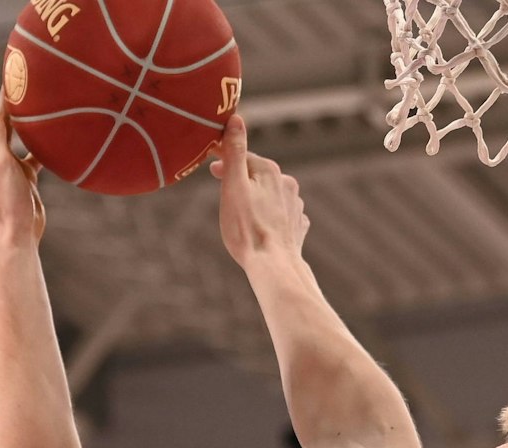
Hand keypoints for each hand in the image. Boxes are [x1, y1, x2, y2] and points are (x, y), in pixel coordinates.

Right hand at [209, 115, 308, 271]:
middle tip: (222, 192)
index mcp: (270, 171)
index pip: (242, 157)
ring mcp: (295, 206)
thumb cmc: (247, 229)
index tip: (210, 167)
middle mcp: (287, 184)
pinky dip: (270, 215)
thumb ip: (234, 152)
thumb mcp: (233, 187)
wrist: (274, 267)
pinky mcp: (298, 226)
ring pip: (270, 195)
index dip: (223, 161)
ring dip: (256, 198)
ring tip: (242, 213)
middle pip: (257, 176)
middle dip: (240, 180)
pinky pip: (281, 214)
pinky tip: (263, 226)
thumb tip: (236, 119)